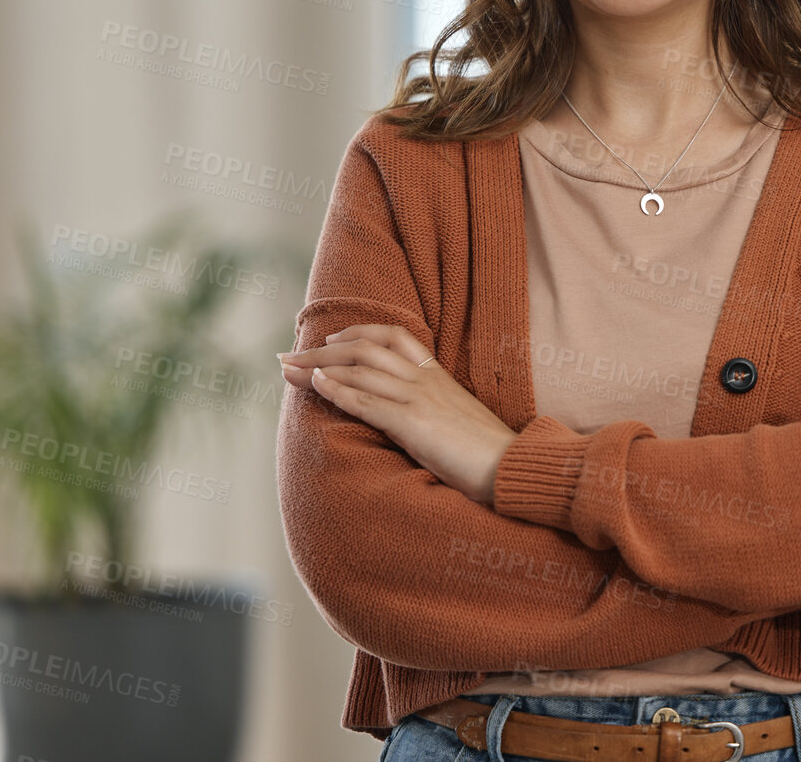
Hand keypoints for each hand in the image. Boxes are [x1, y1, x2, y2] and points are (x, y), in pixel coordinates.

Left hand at [279, 324, 518, 505]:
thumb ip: (431, 409)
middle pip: (365, 348)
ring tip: (287, 368)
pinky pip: (367, 401)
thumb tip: (407, 417)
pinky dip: (337, 390)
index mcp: (437, 376)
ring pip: (359, 369)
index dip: (357, 332)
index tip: (329, 340)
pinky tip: (315, 386)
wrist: (513, 468)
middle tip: (288, 354)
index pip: (393, 336)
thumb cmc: (488, 454)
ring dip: (316, 366)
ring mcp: (420, 399)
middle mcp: (425, 379)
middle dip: (321, 350)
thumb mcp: (456, 420)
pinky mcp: (414, 424)